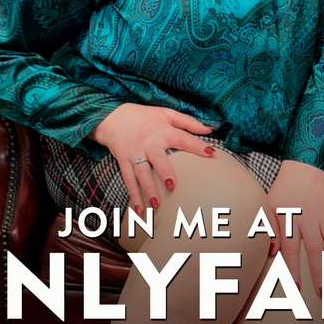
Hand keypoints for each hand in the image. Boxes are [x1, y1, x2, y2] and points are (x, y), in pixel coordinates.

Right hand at [89, 104, 216, 213]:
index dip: (197, 145)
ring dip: (148, 190)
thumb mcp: (166, 113)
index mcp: (163, 131)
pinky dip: (133, 196)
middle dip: (164, 172)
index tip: (211, 153)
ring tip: (156, 205)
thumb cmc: (144, 116)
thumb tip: (209, 130)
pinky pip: (128, 180)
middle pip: (158, 159)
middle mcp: (149, 144)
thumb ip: (188, 122)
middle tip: (172, 186)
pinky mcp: (124, 162)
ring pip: (142, 174)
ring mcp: (135, 154)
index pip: (183, 138)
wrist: (113, 116)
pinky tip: (139, 210)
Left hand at [267, 160, 323, 293]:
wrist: (303, 171)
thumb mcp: (269, 208)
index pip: (292, 249)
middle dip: (320, 273)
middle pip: (316, 250)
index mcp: (290, 219)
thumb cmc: (283, 194)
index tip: (298, 287)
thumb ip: (269, 229)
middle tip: (323, 293)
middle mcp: (310, 219)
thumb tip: (271, 251)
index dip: (294, 269)